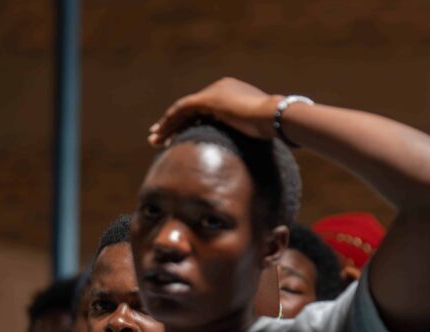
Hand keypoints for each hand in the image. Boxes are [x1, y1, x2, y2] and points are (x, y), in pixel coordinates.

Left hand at [148, 77, 281, 146]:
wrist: (276, 116)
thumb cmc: (274, 126)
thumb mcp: (259, 129)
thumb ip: (250, 132)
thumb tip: (256, 145)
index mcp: (233, 93)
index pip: (205, 110)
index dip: (191, 124)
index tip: (182, 138)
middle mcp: (220, 88)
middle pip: (192, 109)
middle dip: (174, 124)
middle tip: (159, 138)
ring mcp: (214, 92)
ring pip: (183, 110)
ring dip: (167, 125)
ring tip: (154, 141)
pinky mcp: (208, 99)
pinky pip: (182, 111)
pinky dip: (169, 123)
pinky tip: (160, 136)